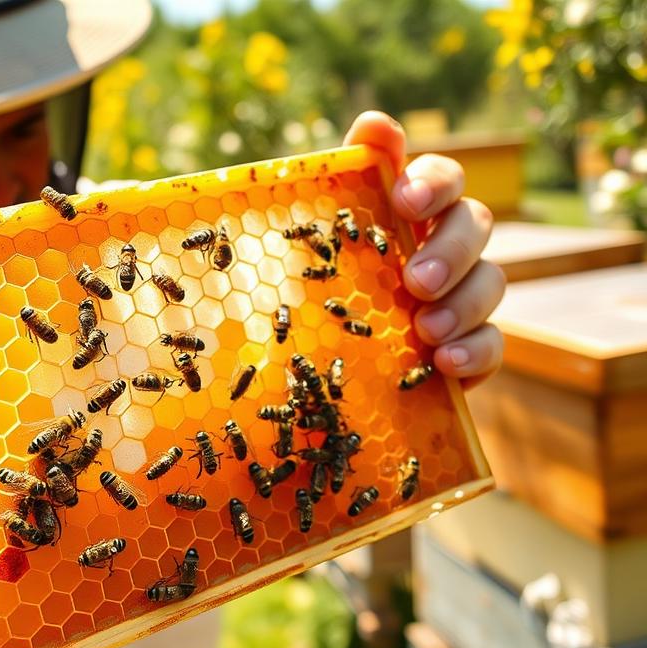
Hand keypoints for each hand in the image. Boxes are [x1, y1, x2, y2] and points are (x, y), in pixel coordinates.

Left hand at [343, 111, 504, 388]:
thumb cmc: (316, 284)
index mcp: (411, 213)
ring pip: (491, 282)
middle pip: (476, 223)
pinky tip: (445, 362)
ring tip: (426, 329)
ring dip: (463, 304)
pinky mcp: (469, 345)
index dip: (433, 182)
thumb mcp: (317, 237)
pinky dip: (475, 350)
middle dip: (451, 249)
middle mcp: (444, 245)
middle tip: (415, 281)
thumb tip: (373, 123)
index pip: (442, 178)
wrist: (316, 359)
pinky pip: (493, 344)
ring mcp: (462, 295)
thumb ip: (344, 181)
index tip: (404, 201)